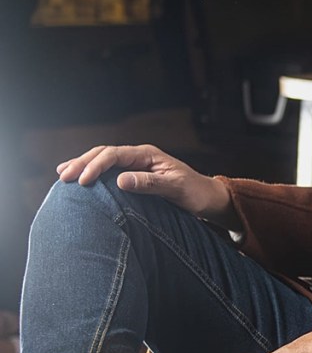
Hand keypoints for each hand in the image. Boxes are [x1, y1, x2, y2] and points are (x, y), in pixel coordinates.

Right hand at [56, 144, 237, 228]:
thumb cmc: (195, 193)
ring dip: (83, 166)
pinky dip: (92, 173)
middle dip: (82, 163)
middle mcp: (139, 157)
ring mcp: (136, 165)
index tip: (83, 181)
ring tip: (63, 175)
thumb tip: (119, 180)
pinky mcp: (134, 176)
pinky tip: (79, 180)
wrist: (207, 198)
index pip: (115, 154)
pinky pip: (108, 172)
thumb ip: (150, 183)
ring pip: (103, 161)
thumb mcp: (175, 189)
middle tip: (64, 177)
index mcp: (148, 155)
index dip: (96, 165)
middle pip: (104, 154)